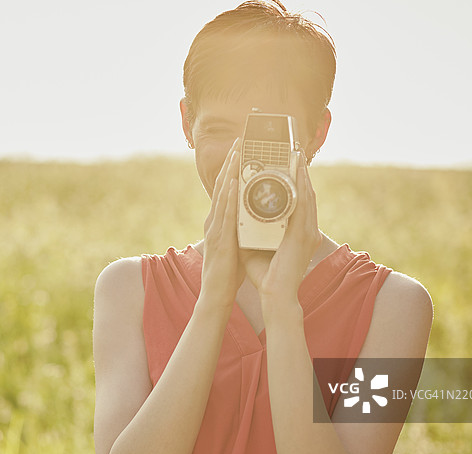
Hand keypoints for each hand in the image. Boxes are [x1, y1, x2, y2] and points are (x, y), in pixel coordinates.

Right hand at [200, 138, 244, 308]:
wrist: (217, 295)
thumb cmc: (229, 273)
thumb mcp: (238, 245)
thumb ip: (243, 230)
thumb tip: (256, 219)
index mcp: (220, 222)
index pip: (227, 190)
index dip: (233, 169)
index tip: (242, 150)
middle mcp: (215, 221)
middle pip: (222, 186)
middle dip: (231, 162)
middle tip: (240, 139)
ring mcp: (215, 228)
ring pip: (222, 194)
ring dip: (229, 172)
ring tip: (237, 152)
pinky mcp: (219, 238)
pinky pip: (224, 212)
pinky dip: (227, 195)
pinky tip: (232, 182)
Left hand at [239, 151, 321, 300]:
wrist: (274, 295)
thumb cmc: (265, 275)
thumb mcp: (255, 245)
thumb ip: (248, 231)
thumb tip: (236, 217)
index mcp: (295, 232)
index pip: (296, 201)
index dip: (293, 182)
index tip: (287, 164)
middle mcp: (305, 229)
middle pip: (304, 194)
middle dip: (299, 172)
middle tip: (295, 151)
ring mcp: (307, 232)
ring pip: (306, 195)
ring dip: (302, 174)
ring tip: (297, 155)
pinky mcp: (303, 235)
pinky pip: (303, 205)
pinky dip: (300, 187)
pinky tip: (298, 173)